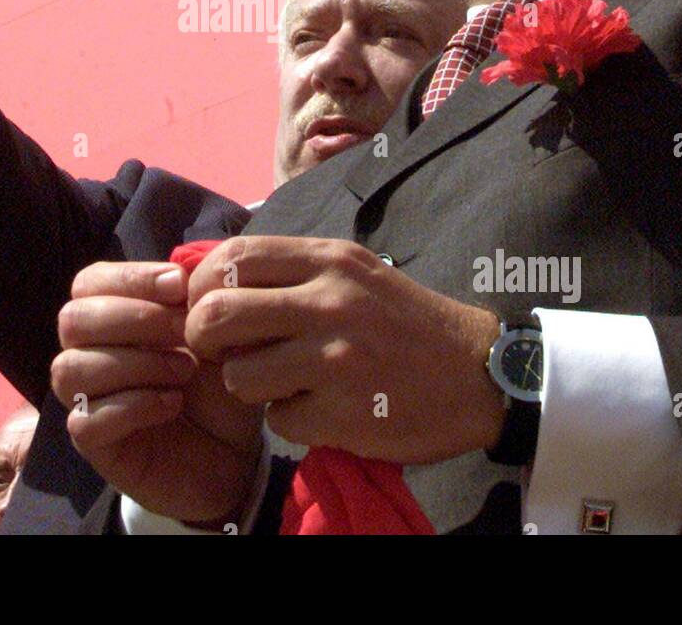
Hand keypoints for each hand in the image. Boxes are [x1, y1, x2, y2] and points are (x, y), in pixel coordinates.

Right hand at [51, 260, 263, 525]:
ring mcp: (85, 401)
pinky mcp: (94, 446)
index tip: (180, 286)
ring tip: (185, 370)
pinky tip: (172, 405)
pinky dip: (133, 406)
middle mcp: (87, 354)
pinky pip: (85, 420)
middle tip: (185, 330)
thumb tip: (182, 272)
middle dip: (133, 318)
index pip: (89, 282)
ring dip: (135, 363)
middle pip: (72, 320)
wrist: (235, 452)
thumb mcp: (216, 334)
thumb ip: (197, 298)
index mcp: (110, 318)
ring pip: (70, 368)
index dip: (131, 278)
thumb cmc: (217, 384)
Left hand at [185, 236, 505, 462]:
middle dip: (204, 339)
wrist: (478, 372)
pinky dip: (289, 421)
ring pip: (237, 376)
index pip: (231, 258)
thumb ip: (290, 271)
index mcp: (328, 260)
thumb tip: (211, 277)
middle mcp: (330, 302)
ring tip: (278, 383)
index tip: (209, 305)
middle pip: (217, 315)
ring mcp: (337, 358)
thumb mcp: (351, 271)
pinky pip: (278, 422)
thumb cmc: (402, 321)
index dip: (202, 285)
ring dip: (247, 387)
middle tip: (224, 351)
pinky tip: (319, 408)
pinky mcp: (345, 412)